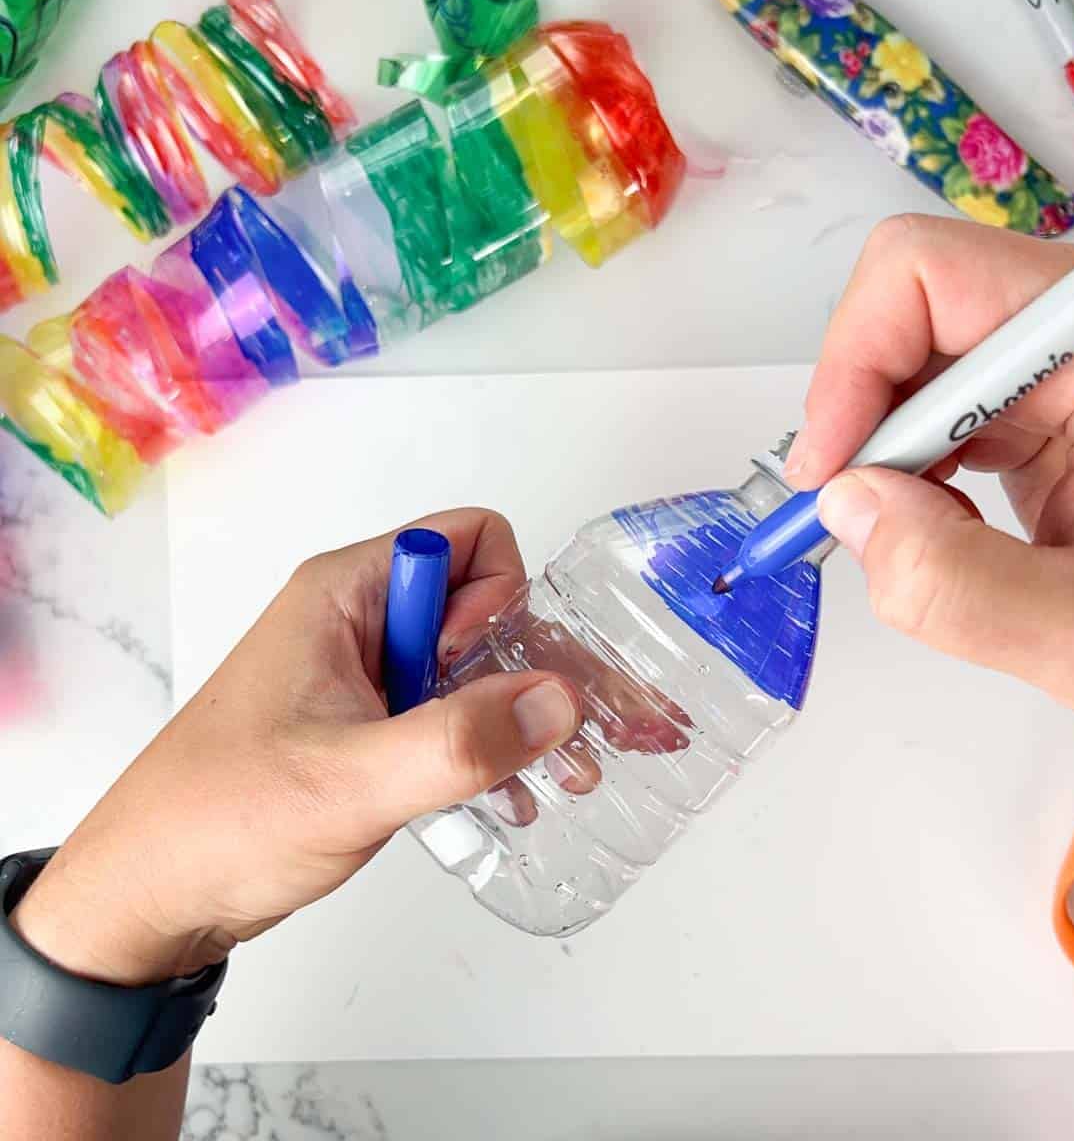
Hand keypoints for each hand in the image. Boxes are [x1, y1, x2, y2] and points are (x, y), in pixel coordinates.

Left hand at [11, 510, 583, 986]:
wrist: (150, 897)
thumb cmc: (221, 822)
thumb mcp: (350, 781)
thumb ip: (459, 740)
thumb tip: (558, 700)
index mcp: (346, 594)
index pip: (472, 541)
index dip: (498, 601)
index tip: (479, 676)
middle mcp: (361, 621)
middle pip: (484, 602)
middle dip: (527, 663)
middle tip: (552, 738)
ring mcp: (366, 675)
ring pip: (474, 662)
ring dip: (513, 713)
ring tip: (545, 776)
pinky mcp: (370, 725)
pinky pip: (450, 711)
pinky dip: (484, 745)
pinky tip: (502, 795)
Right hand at [788, 215, 1073, 726]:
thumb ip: (961, 585)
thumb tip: (851, 509)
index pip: (929, 278)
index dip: (854, 363)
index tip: (830, 465)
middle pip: (906, 313)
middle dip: (861, 418)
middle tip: (852, 509)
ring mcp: (1057, 359)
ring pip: (907, 363)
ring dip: (881, 450)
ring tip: (912, 530)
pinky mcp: (1036, 399)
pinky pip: (930, 405)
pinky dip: (904, 467)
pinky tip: (938, 522)